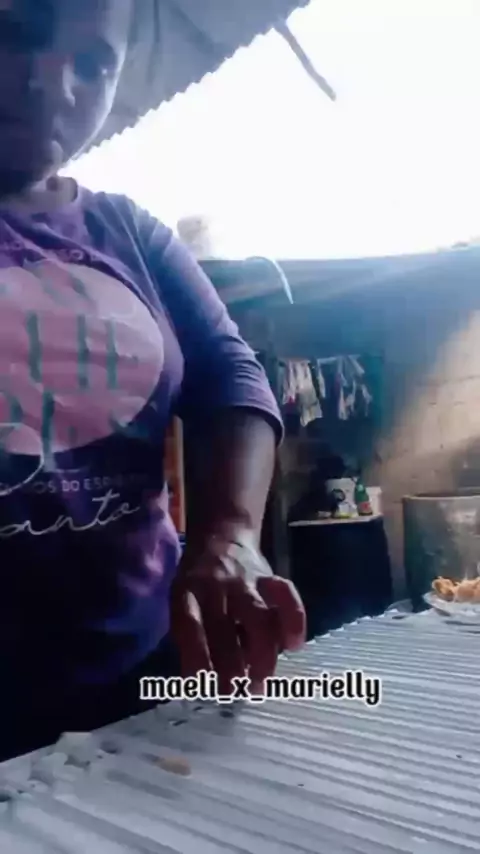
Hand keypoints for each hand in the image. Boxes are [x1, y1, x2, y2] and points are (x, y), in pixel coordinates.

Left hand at [170, 532, 305, 696]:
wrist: (221, 536)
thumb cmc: (199, 583)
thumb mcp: (184, 601)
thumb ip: (192, 635)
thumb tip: (204, 682)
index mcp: (186, 593)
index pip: (188, 626)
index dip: (195, 657)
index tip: (200, 687)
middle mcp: (214, 587)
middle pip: (223, 629)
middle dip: (230, 667)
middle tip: (235, 694)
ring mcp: (244, 581)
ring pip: (257, 617)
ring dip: (261, 654)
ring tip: (262, 682)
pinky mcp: (269, 577)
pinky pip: (286, 597)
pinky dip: (293, 621)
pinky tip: (294, 644)